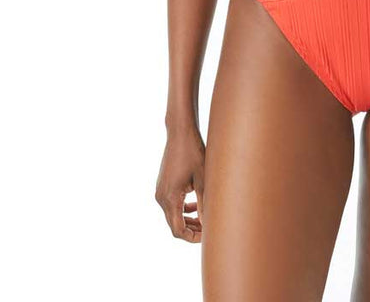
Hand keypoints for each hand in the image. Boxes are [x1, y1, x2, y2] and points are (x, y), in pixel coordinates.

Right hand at [155, 126, 205, 241]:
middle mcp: (161, 198)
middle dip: (191, 230)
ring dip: (187, 220)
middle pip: (174, 225)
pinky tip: (196, 204)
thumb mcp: (203, 179)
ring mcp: (160, 191)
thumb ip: (205, 203)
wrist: (180, 132)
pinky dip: (183, 208)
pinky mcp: (163, 185)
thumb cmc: (193, 152)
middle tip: (209, 229)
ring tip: (204, 220)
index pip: (178, 230)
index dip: (193, 237)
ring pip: (172, 215)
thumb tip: (210, 224)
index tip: (208, 236)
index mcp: (170, 199)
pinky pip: (171, 204)